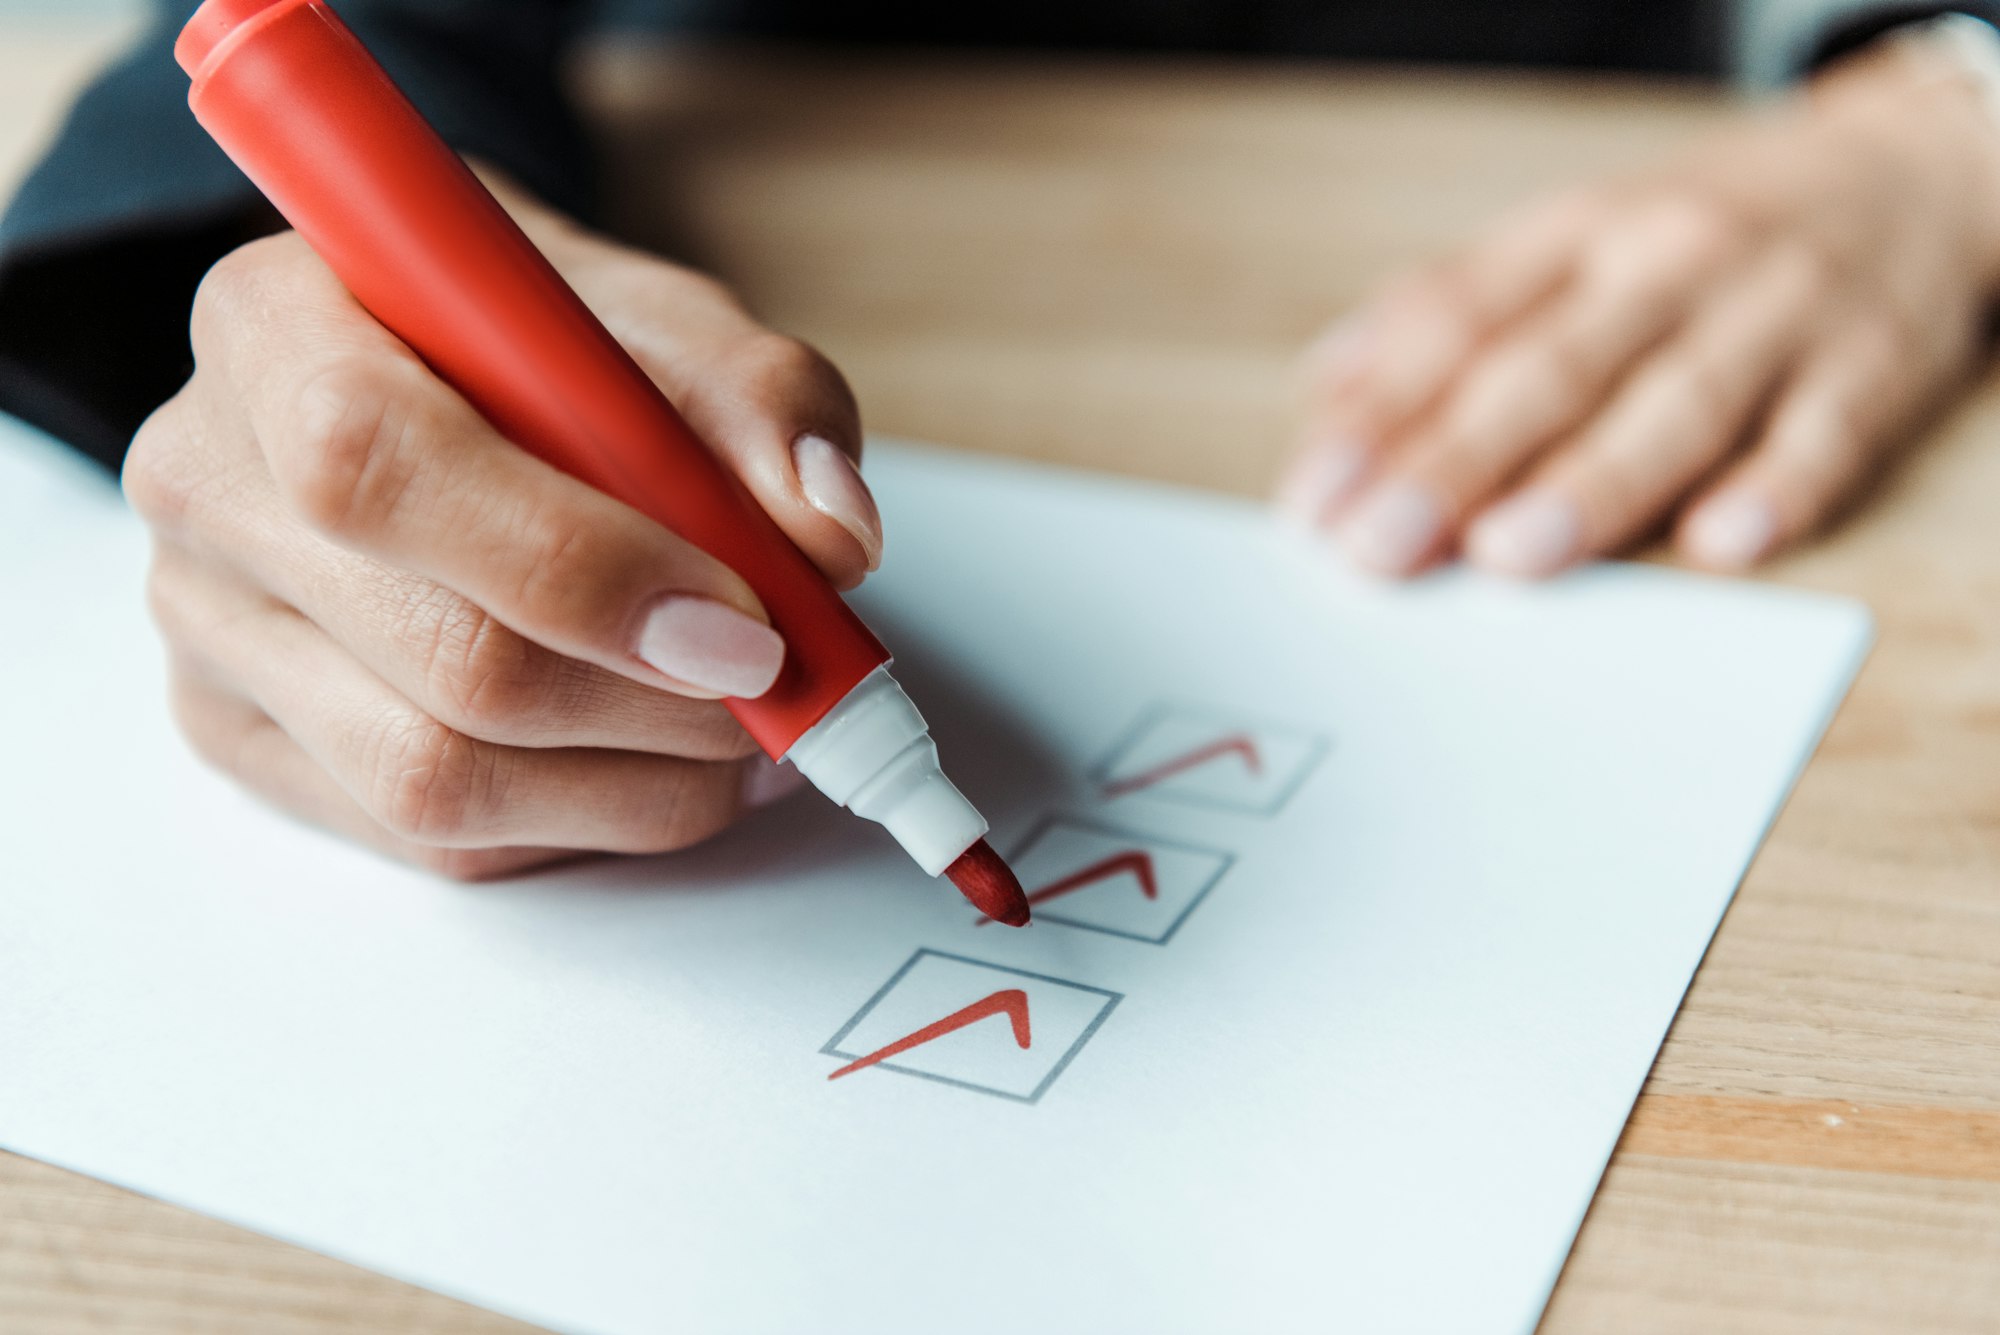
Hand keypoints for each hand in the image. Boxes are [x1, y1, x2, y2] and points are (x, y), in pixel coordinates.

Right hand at [125, 181, 879, 878]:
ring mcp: (210, 624)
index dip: (582, 566)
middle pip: (438, 655)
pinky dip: (585, 821)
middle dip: (656, 704)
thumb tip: (829, 536)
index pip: (383, 462)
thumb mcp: (664, 321)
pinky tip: (662, 766)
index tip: (746, 623)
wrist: (440, 372)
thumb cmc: (543, 343)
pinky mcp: (243, 736)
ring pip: (435, 780)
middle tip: (782, 691)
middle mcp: (208, 477)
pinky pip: (433, 839)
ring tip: (749, 739)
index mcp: (277, 324)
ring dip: (639, 785)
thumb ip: (758, 402)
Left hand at [1280, 36, 1999, 576]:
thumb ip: (1446, 311)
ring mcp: (1773, 317)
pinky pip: (1826, 435)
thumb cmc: (1697, 233)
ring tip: (1510, 553)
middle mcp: (1667, 266)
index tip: (1314, 496)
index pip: (1461, 323)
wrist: (1910, 170)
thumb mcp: (1568, 237)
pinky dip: (1779, 488)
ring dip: (1591, 484)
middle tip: (1377, 546)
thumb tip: (1326, 393)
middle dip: (1455, 463)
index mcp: (1578, 234)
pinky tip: (1722, 542)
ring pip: (1676, 405)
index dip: (1381, 413)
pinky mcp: (1870, 370)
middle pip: (1549, 370)